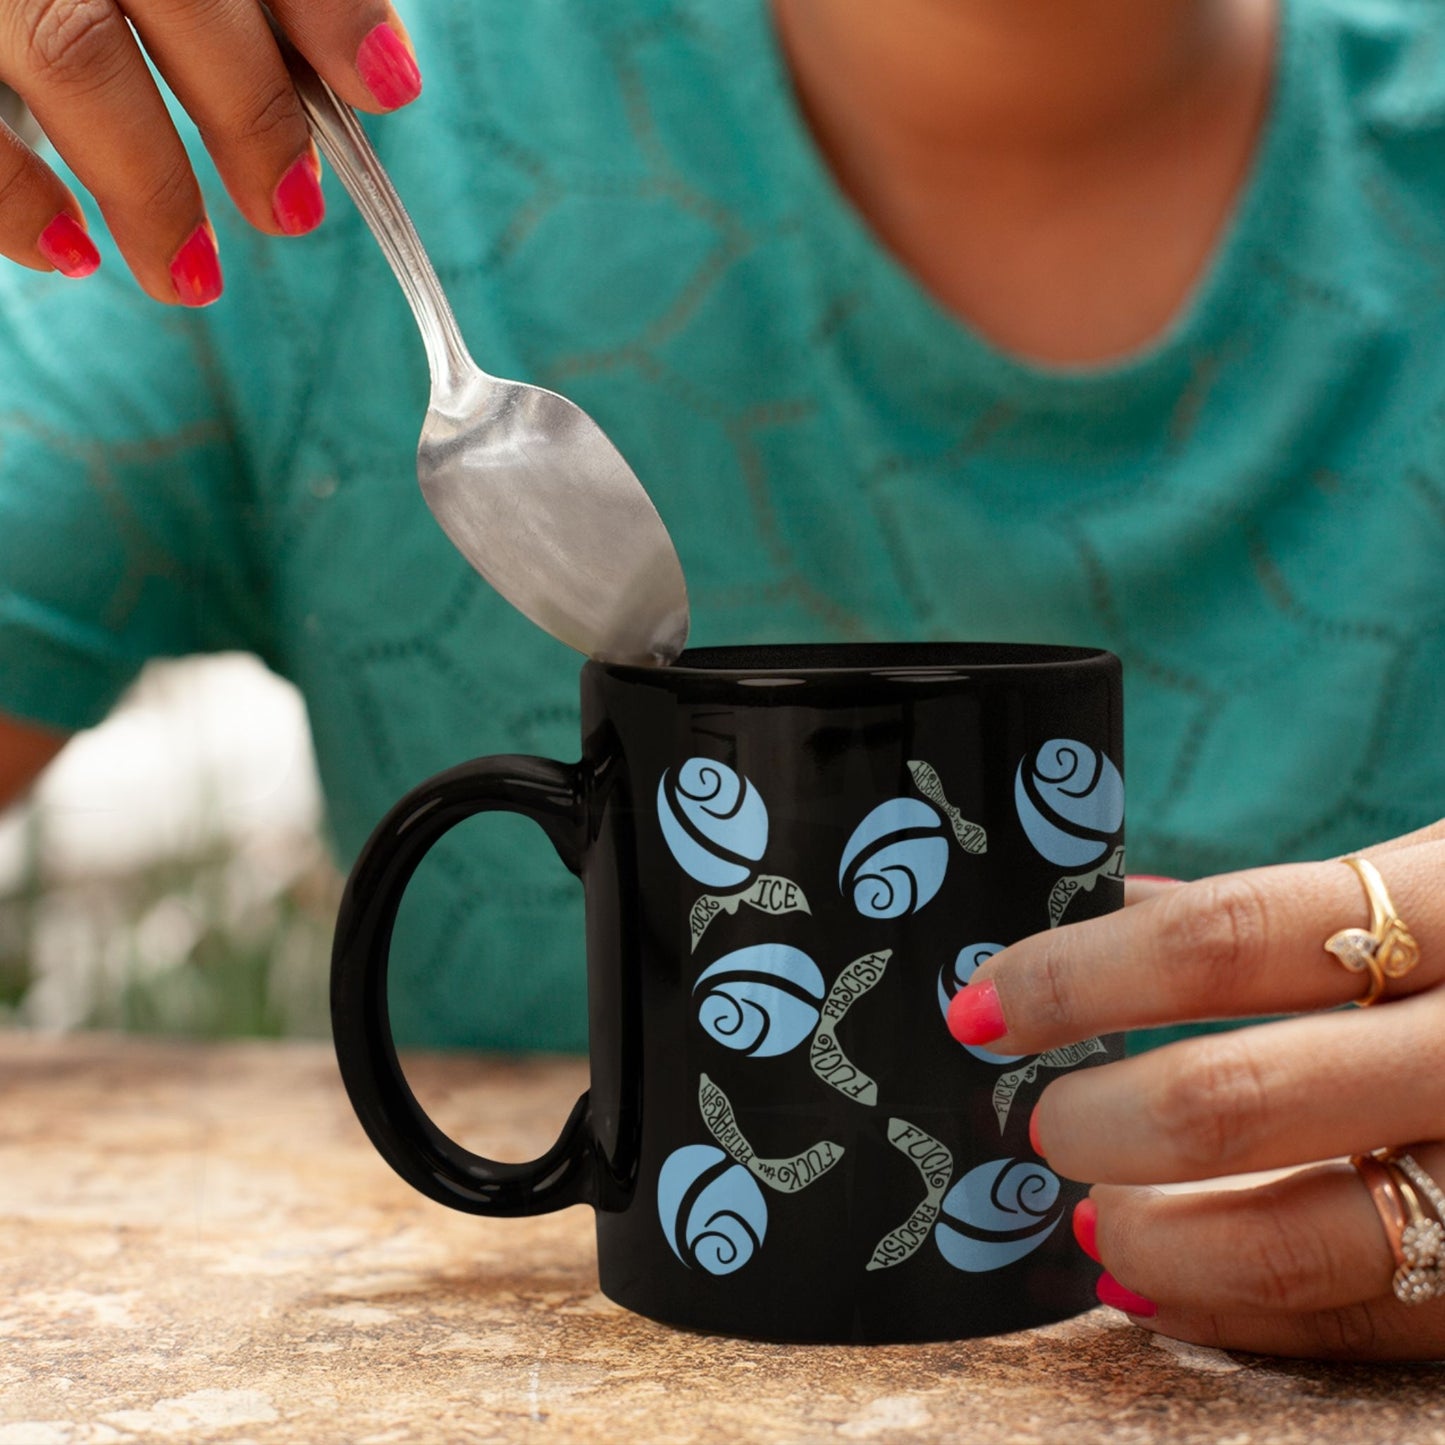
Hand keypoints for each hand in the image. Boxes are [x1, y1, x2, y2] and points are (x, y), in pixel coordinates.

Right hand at [0, 0, 421, 303]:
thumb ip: (259, 7)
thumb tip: (374, 83)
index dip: (330, 10)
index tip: (389, 90)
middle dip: (252, 112)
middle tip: (291, 214)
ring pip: (74, 52)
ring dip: (149, 185)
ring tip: (195, 279)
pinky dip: (15, 197)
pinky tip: (73, 255)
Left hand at [947, 822, 1444, 1359]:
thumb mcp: (1437, 884)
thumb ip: (1285, 912)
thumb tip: (1110, 909)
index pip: (1224, 937)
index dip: (1078, 976)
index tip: (982, 1005)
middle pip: (1243, 1097)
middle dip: (1102, 1118)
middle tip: (1038, 1122)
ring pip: (1309, 1239)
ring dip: (1163, 1240)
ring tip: (1092, 1223)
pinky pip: (1373, 1327)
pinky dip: (1248, 1314)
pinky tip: (1169, 1287)